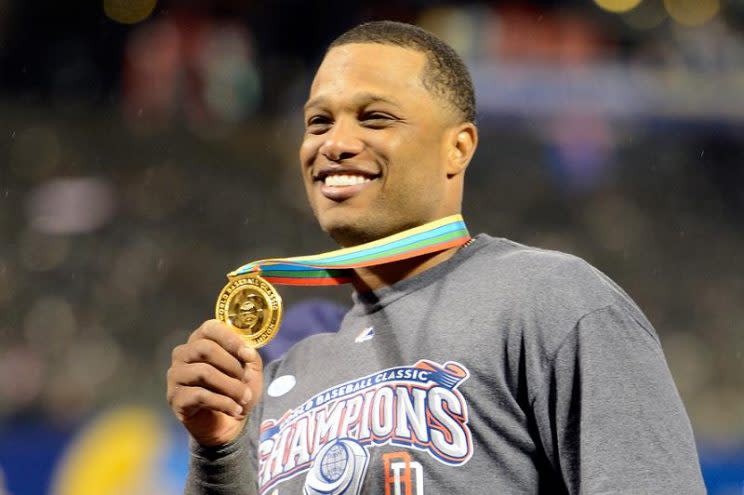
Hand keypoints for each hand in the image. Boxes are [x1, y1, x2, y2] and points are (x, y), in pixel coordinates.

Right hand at [167, 319, 262, 446]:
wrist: (229, 424)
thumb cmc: (237, 390)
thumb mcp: (251, 370)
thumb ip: (250, 356)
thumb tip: (246, 351)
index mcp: (201, 341)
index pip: (209, 328)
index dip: (230, 339)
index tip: (247, 354)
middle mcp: (183, 354)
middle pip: (204, 349)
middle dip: (231, 365)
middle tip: (245, 379)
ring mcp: (176, 376)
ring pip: (203, 373)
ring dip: (230, 387)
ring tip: (245, 398)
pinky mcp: (175, 398)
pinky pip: (200, 396)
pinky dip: (223, 403)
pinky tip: (234, 410)